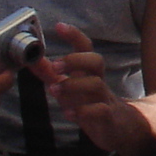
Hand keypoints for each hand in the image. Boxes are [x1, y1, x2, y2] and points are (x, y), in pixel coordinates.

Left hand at [34, 21, 154, 155]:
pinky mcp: (109, 118)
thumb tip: (33, 60)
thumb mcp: (71, 88)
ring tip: (53, 90)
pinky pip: (101, 111)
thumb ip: (51, 75)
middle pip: (96, 61)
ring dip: (73, 85)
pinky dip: (83, 111)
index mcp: (89, 73)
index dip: (74, 35)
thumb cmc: (93, 105)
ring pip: (96, 85)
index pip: (85, 48)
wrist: (123, 129)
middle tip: (55, 65)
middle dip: (75, 59)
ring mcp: (105, 99)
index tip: (59, 26)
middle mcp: (98, 82)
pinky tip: (69, 113)